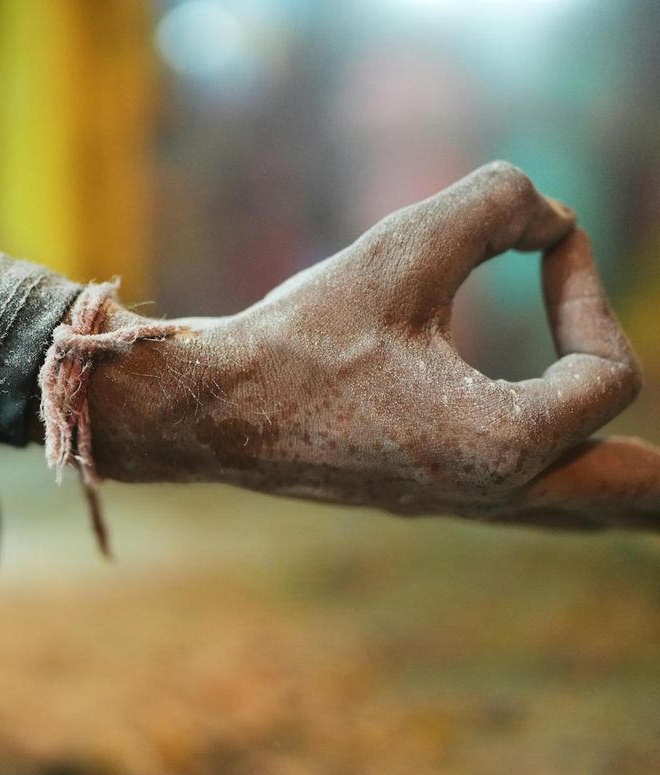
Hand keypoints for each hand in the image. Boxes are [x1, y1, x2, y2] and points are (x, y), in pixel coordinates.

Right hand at [86, 162, 654, 529]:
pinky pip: (518, 504)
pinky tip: (557, 479)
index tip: (545, 244)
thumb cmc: (300, 338)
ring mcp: (454, 502)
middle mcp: (489, 489)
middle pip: (622, 496)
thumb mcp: (400, 249)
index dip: (586, 292)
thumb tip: (551, 216)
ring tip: (658, 494)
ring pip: (571, 513)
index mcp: (500, 445)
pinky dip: (561, 491)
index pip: (606, 371)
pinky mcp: (420, 493)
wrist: (216, 410)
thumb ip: (496, 203)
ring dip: (620, 494)